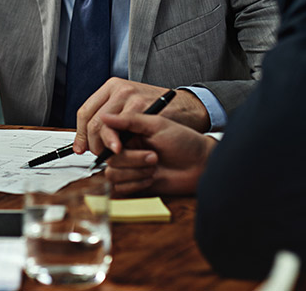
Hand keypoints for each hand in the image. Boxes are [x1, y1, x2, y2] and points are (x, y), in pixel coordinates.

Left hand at [73, 78, 210, 155]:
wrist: (187, 108)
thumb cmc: (158, 110)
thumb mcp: (129, 107)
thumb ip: (110, 119)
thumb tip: (84, 143)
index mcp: (111, 87)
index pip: (85, 112)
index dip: (80, 134)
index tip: (81, 149)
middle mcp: (118, 89)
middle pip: (92, 120)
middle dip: (93, 143)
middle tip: (98, 156)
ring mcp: (130, 96)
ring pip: (103, 127)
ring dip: (104, 146)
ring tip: (110, 156)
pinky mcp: (141, 106)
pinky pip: (120, 131)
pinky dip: (117, 145)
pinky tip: (121, 152)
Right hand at [97, 111, 214, 195]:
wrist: (200, 166)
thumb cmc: (185, 142)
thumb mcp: (158, 125)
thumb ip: (130, 120)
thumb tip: (105, 116)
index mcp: (130, 132)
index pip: (105, 135)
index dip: (108, 141)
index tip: (119, 146)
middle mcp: (127, 149)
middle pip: (109, 157)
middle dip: (132, 159)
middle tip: (154, 156)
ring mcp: (130, 167)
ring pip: (112, 173)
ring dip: (135, 172)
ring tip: (154, 167)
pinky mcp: (133, 183)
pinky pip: (120, 187)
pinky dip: (136, 184)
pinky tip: (153, 179)